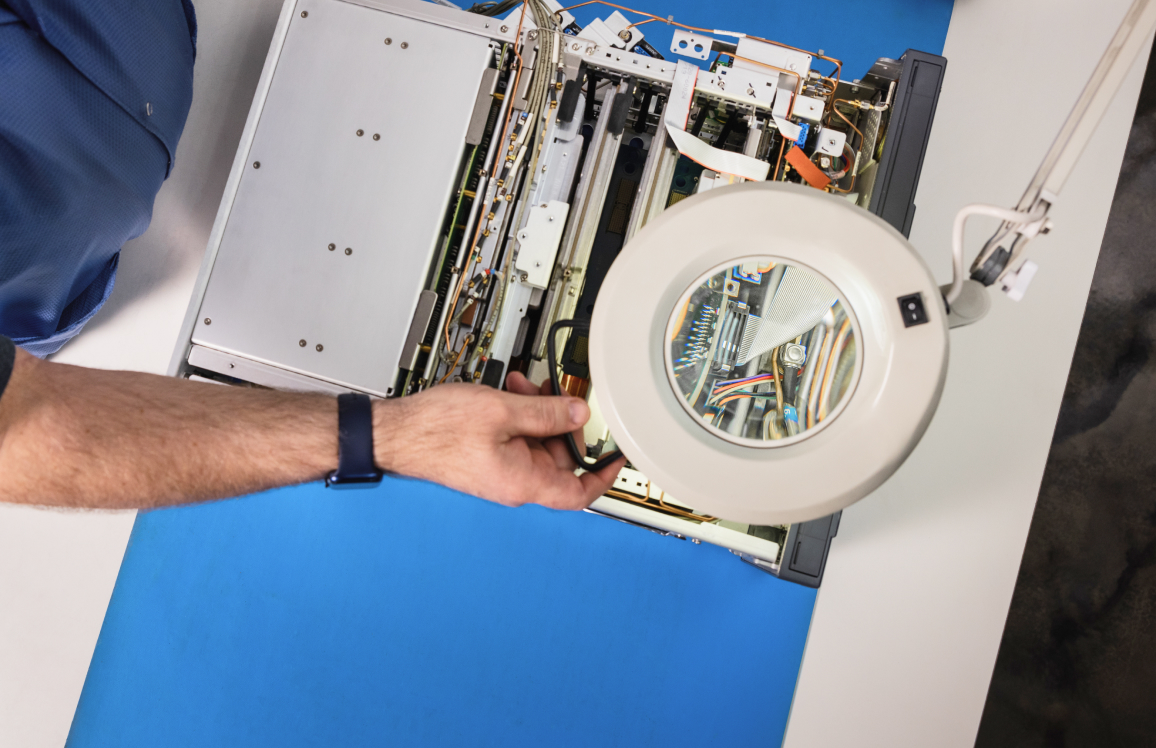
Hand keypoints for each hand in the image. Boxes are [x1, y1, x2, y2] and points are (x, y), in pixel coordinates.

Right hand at [372, 371, 624, 509]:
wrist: (396, 433)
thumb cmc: (436, 431)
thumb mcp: (502, 411)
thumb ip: (547, 413)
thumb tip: (579, 412)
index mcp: (523, 482)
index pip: (579, 492)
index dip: (604, 475)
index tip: (617, 457)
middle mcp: (513, 483)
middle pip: (560, 458)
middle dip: (563, 423)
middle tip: (559, 396)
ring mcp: (499, 471)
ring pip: (537, 443)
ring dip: (538, 412)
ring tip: (525, 388)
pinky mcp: (486, 458)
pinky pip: (516, 438)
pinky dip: (519, 415)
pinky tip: (511, 394)